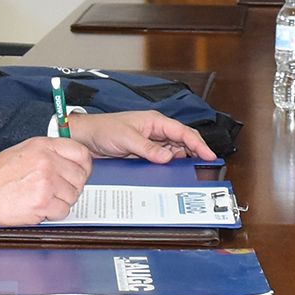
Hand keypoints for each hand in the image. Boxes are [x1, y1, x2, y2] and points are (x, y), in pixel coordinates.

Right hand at [0, 135, 92, 223]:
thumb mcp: (24, 150)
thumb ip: (49, 153)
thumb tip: (71, 163)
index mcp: (44, 146)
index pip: (81, 154)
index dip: (83, 167)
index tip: (78, 174)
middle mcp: (47, 161)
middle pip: (80, 177)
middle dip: (71, 187)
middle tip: (57, 191)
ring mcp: (46, 182)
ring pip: (73, 196)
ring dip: (61, 201)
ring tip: (42, 199)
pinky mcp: (42, 203)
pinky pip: (63, 211)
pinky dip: (53, 214)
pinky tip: (38, 208)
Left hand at [65, 109, 214, 161]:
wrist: (85, 137)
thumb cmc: (103, 129)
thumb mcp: (126, 139)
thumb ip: (148, 148)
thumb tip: (168, 157)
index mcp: (154, 121)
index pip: (182, 132)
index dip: (198, 144)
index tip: (209, 155)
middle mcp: (155, 131)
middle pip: (182, 141)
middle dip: (195, 152)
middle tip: (206, 166)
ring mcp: (150, 142)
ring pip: (174, 151)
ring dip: (182, 160)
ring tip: (192, 171)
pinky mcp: (143, 153)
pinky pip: (162, 159)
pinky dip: (169, 165)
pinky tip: (173, 173)